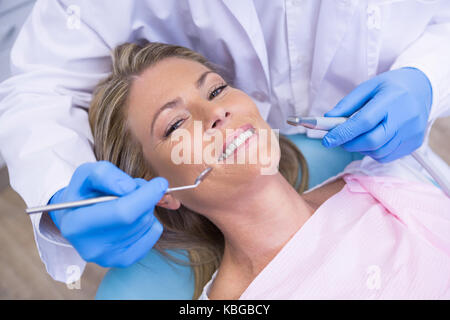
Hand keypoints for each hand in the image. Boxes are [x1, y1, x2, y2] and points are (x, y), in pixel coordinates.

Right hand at [48, 161, 167, 267]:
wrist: (76, 217)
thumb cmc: (83, 192)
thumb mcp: (86, 173)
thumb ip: (105, 174)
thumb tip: (130, 188)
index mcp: (77, 225)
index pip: (123, 212)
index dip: (147, 195)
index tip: (160, 183)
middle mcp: (92, 247)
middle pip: (138, 218)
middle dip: (145, 197)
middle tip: (135, 188)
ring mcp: (108, 258)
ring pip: (147, 224)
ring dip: (145, 207)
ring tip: (127, 202)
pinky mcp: (124, 260)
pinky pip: (153, 234)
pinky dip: (149, 221)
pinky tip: (132, 217)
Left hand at [322, 67, 431, 161]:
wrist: (423, 89)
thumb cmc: (391, 87)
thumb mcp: (368, 87)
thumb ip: (347, 104)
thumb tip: (328, 119)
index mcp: (391, 100)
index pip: (363, 122)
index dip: (343, 133)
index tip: (327, 140)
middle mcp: (405, 118)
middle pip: (371, 142)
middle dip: (350, 144)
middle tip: (339, 139)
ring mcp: (411, 133)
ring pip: (378, 152)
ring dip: (361, 148)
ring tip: (359, 135)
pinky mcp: (414, 143)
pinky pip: (387, 156)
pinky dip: (374, 151)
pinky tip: (374, 139)